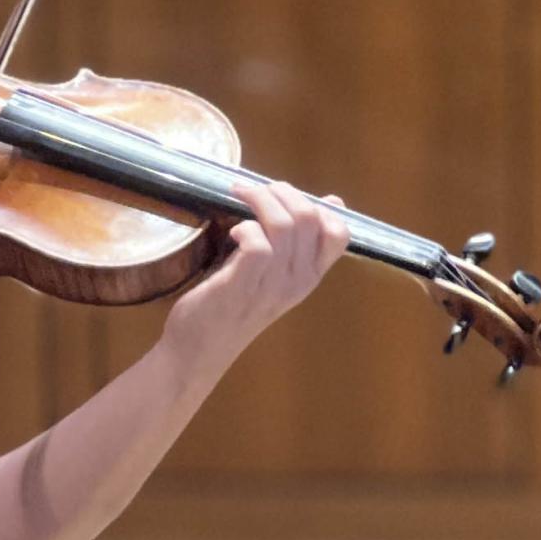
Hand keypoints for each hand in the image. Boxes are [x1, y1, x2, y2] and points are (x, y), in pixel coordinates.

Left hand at [161, 180, 349, 362]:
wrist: (200, 348)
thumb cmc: (233, 304)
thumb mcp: (273, 273)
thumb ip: (296, 243)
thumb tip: (331, 202)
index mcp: (308, 276)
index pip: (340, 234)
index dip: (320, 207)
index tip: (290, 199)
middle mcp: (298, 280)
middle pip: (310, 218)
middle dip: (282, 192)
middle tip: (256, 190)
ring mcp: (272, 285)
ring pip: (284, 225)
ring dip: (260, 200)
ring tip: (240, 197)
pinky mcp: (242, 285)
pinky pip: (257, 244)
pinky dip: (245, 228)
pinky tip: (232, 233)